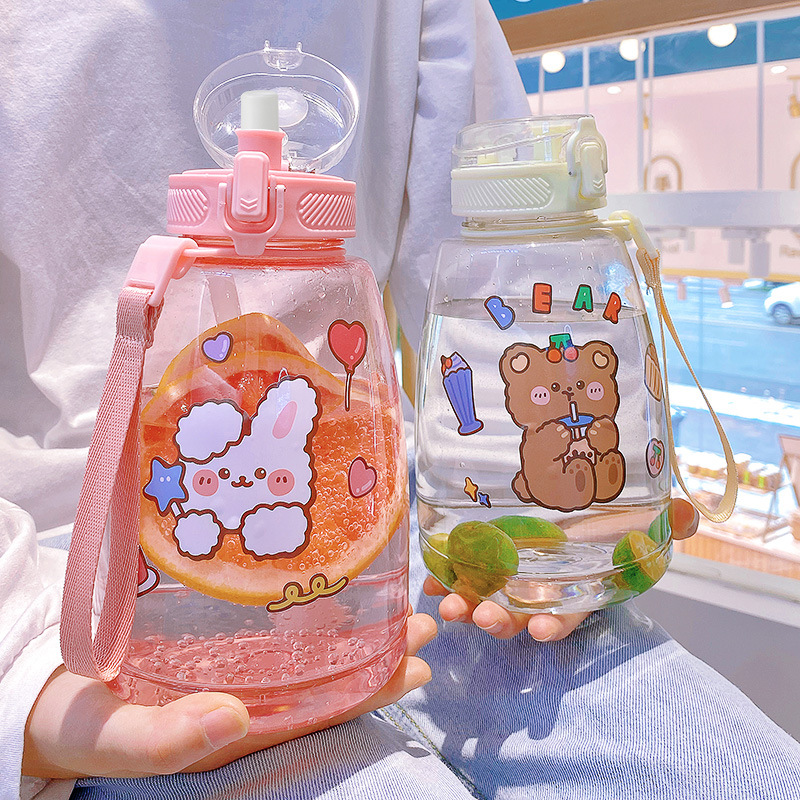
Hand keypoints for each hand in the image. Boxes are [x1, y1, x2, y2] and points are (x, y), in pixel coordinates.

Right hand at [23, 612, 435, 778]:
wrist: (44, 692)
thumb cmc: (76, 717)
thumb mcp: (109, 734)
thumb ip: (165, 740)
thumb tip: (231, 718)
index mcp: (236, 722)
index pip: (320, 708)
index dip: (371, 689)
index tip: (416, 662)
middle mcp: (246, 693)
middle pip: (328, 675)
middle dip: (380, 652)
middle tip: (428, 620)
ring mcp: (234, 663)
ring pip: (309, 647)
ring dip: (356, 626)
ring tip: (403, 601)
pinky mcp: (214, 635)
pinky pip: (273, 624)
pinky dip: (309, 607)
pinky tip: (332, 584)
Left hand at [424, 498, 699, 641]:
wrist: (571, 497)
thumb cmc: (607, 518)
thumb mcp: (638, 517)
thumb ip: (665, 520)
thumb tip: (692, 515)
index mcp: (580, 583)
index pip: (572, 610)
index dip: (559, 622)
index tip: (544, 632)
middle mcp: (544, 587)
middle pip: (523, 612)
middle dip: (503, 620)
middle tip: (484, 618)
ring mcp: (513, 577)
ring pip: (490, 599)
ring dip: (469, 605)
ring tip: (449, 605)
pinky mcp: (488, 559)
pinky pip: (466, 575)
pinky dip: (448, 579)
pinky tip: (430, 580)